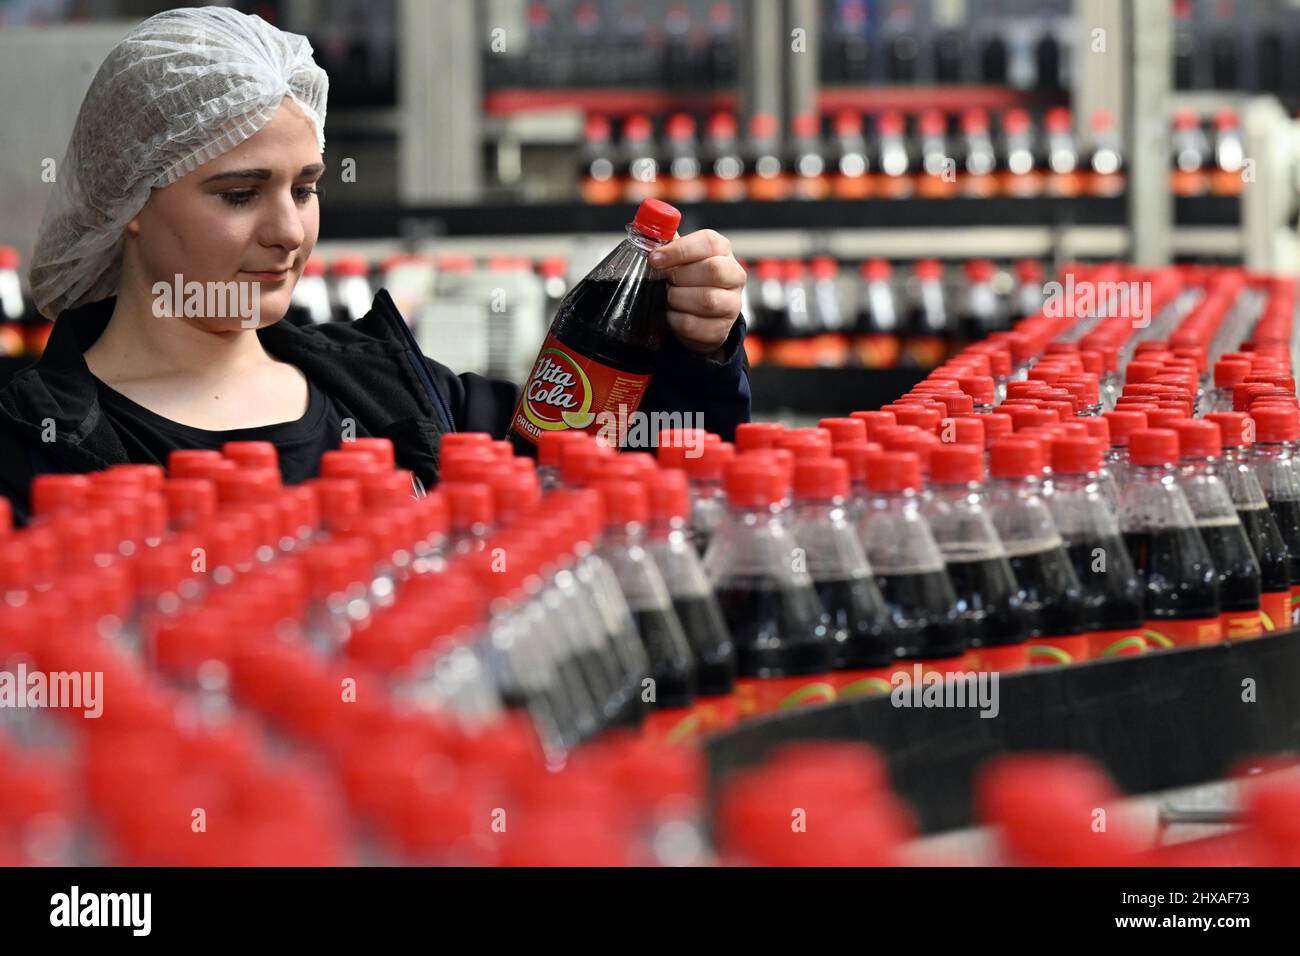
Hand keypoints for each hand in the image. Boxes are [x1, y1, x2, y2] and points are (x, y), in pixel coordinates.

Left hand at [648, 229, 745, 355]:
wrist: (698, 316)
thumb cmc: (687, 280)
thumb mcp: (679, 258)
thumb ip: (668, 244)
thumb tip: (646, 232)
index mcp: (722, 251)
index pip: (708, 242)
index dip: (680, 250)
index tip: (655, 258)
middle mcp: (734, 275)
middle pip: (713, 270)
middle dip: (680, 276)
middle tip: (665, 280)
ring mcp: (732, 304)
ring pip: (707, 300)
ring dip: (678, 299)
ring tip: (669, 298)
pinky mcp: (721, 329)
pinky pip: (695, 324)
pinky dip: (675, 320)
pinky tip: (671, 314)